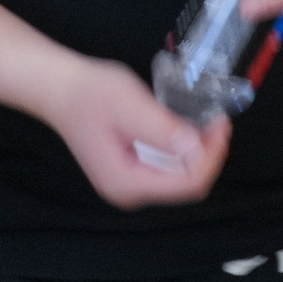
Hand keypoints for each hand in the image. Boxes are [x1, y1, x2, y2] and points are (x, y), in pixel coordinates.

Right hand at [51, 55, 229, 208]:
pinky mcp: (131, 170)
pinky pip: (170, 169)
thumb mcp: (129, 105)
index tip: (220, 125)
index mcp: (125, 182)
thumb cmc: (91, 94)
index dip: (212, 157)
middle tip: (218, 121)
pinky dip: (187, 151)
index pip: (187, 184)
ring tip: (209, 123)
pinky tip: (192, 129)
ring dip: (201, 153)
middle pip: (187, 185)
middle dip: (209, 155)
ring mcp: (128, 183)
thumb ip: (160, 130)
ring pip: (181, 178)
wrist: (62, 90)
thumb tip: (193, 148)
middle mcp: (126, 190)